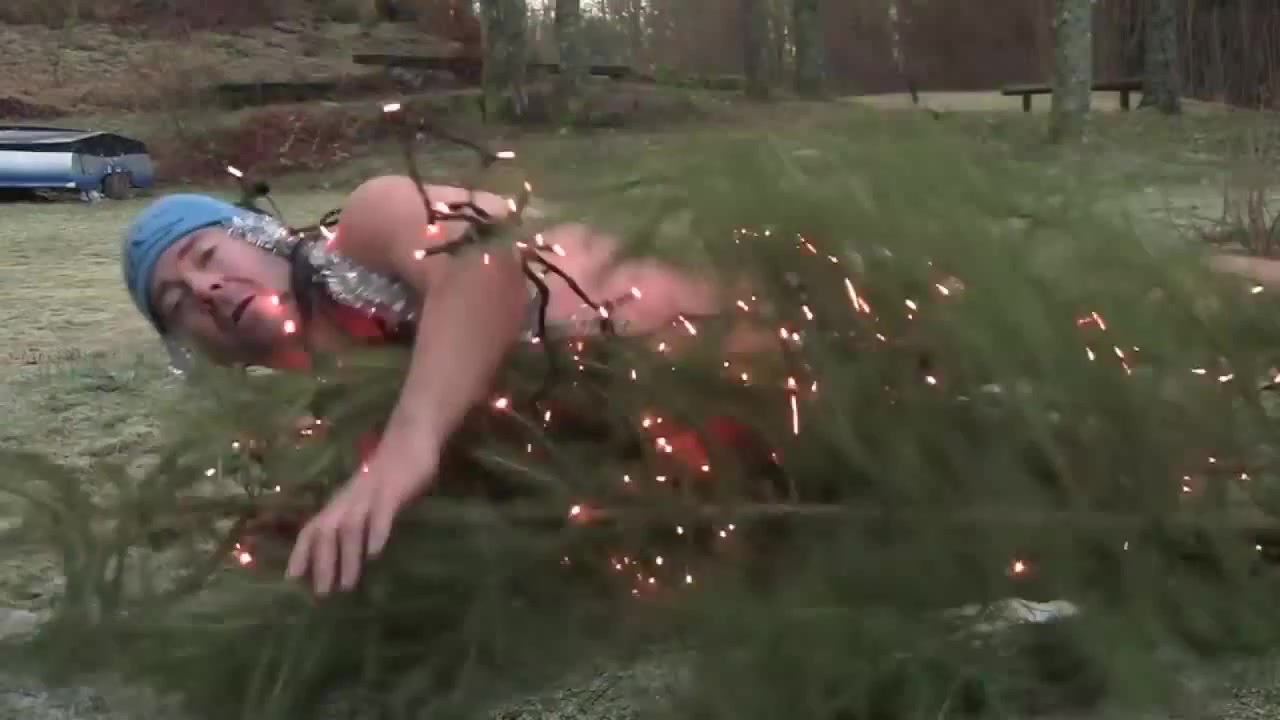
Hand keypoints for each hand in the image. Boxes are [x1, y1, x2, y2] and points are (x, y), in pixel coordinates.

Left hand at [285, 440, 439, 594]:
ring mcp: (370, 494)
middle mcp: (349, 500)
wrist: (411, 435)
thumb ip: (359, 519)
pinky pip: (381, 512)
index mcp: (342, 502)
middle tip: (322, 593)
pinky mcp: (392, 490)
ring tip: (347, 584)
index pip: (312, 528)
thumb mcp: (368, 496)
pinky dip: (376, 531)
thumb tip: (354, 552)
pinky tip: (376, 552)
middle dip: (322, 563)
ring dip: (347, 556)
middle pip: (326, 532)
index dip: (301, 552)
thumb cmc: (390, 471)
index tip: (291, 580)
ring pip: (350, 527)